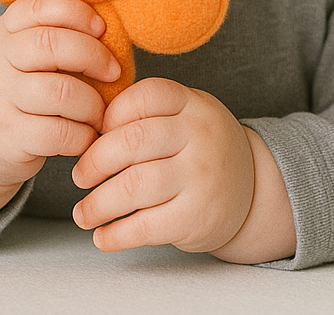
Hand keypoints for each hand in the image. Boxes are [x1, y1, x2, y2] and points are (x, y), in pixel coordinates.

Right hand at [0, 0, 119, 226]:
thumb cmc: (7, 90)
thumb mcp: (12, 54)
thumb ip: (46, 35)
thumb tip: (105, 27)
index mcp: (0, 34)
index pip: (36, 8)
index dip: (75, 12)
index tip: (100, 28)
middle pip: (49, 44)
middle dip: (92, 55)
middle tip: (113, 71)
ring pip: (59, 92)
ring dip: (92, 103)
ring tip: (99, 112)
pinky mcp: (7, 140)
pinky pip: (58, 133)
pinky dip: (82, 135)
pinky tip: (86, 135)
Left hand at [70, 78, 254, 253]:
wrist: (253, 188)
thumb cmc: (202, 147)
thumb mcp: (187, 114)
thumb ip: (147, 113)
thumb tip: (89, 131)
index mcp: (192, 104)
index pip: (145, 97)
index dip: (111, 114)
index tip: (95, 134)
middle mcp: (199, 136)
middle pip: (132, 142)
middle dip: (94, 162)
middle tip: (80, 176)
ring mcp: (200, 177)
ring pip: (133, 186)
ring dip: (97, 204)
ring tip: (83, 212)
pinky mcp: (196, 218)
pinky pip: (145, 226)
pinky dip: (116, 234)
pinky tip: (102, 235)